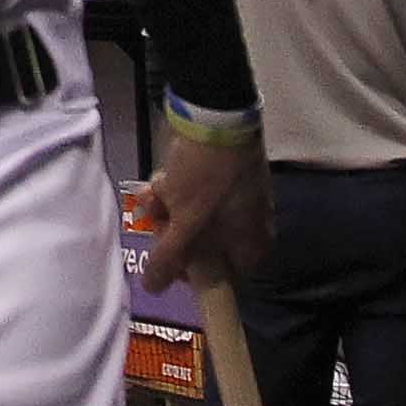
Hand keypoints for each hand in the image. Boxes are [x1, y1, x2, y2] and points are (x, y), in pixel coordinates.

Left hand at [131, 122, 272, 293]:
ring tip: (153, 196)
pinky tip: (158, 182)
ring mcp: (236, 201)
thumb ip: (169, 260)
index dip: (191, 273)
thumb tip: (153, 289)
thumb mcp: (185, 224)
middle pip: (203, 247)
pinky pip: (196, 193)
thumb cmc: (208, 181)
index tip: (167, 261)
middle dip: (174, 233)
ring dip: (168, 209)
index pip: (221, 277)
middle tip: (157, 222)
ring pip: (195, 217)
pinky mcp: (221, 177)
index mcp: (252, 246)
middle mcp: (249, 228)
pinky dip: (176, 190)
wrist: (218, 116)